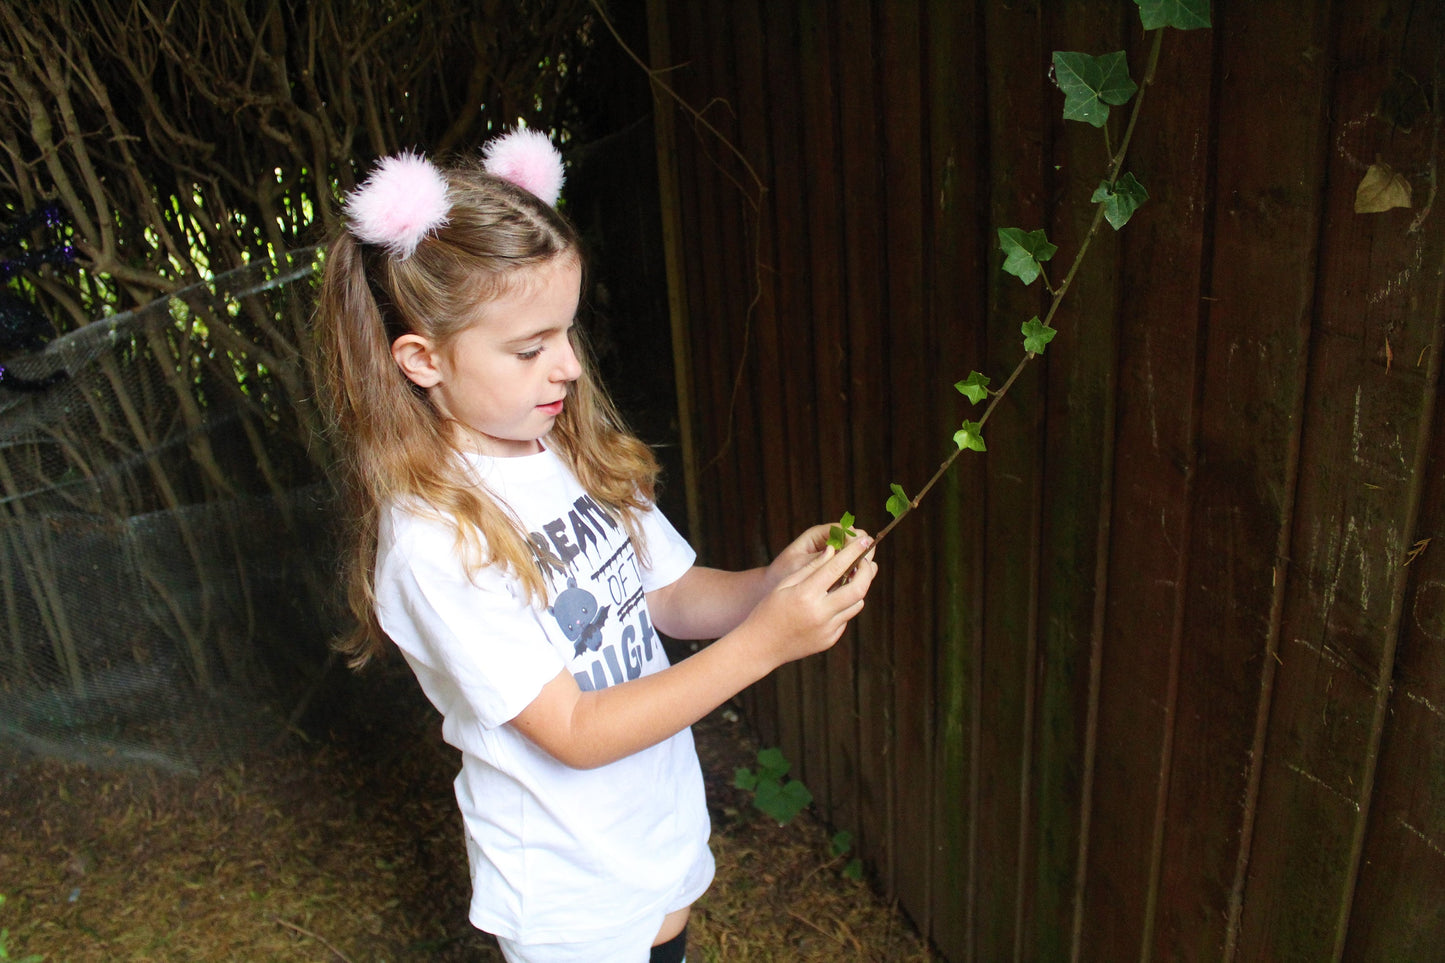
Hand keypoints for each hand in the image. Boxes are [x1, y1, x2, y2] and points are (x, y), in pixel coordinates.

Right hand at [741, 531, 878, 670]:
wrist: (761, 647)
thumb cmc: (769, 610)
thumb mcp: (785, 584)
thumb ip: (810, 568)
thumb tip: (833, 551)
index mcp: (805, 595)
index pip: (836, 568)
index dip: (852, 552)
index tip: (863, 541)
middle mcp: (820, 613)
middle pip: (858, 589)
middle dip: (867, 571)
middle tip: (867, 561)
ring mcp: (827, 629)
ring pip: (857, 604)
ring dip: (858, 588)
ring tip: (852, 577)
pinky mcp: (830, 640)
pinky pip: (846, 618)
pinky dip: (845, 606)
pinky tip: (835, 600)